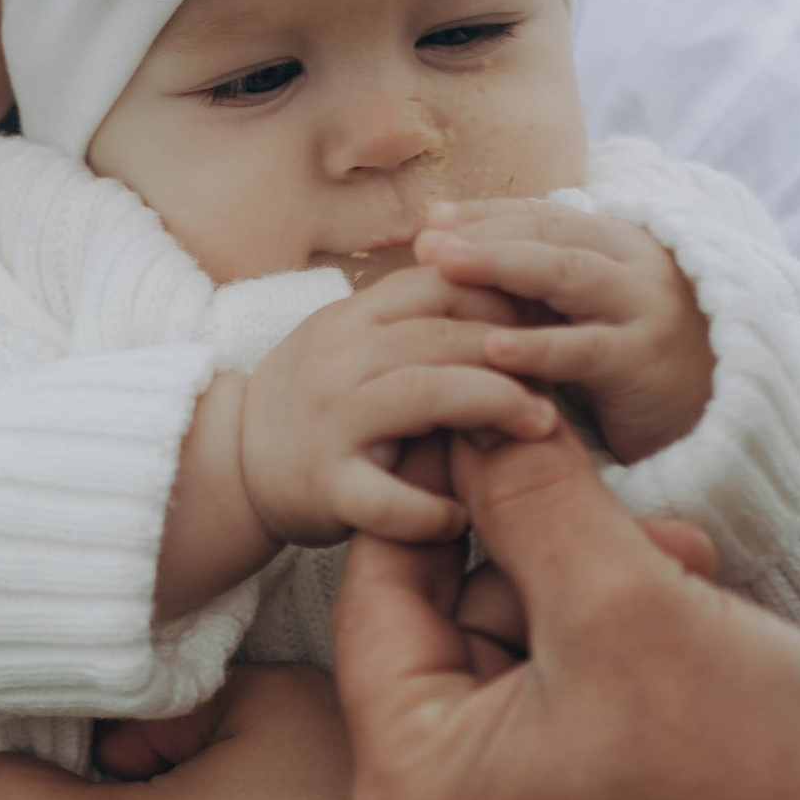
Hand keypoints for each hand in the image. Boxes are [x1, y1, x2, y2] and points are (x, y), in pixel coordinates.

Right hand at [236, 266, 558, 548]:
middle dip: (515, 351)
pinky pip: (390, 499)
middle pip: (442, 334)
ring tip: (543, 426)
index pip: (439, 283)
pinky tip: (466, 516)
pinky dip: (435, 511)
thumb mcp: (357, 345)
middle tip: (568, 372)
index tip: (552, 317)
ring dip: (494, 406)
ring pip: (425, 394)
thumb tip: (516, 300)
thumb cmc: (318, 406)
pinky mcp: (324, 489)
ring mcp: (330, 422)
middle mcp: (338, 360)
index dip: (504, 295)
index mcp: (352, 319)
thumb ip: (419, 322)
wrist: (231, 467)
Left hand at [335, 423, 799, 799]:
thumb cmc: (758, 780)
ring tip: (696, 577)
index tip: (490, 419)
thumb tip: (467, 418)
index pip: (379, 604)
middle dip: (545, 566)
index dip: (440, 495)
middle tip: (654, 524)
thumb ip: (532, 500)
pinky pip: (562, 761)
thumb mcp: (627, 602)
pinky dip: (619, 693)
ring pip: (519, 699)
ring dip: (597, 619)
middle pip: (450, 654)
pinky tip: (702, 647)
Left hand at [416, 202, 715, 464]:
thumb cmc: (635, 367)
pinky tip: (494, 349)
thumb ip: (537, 290)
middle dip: (484, 231)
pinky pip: (586, 350)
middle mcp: (633, 264)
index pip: (542, 215)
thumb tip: (451, 258)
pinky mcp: (647, 363)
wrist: (726, 417)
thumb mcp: (588, 315)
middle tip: (424, 239)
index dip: (485, 214)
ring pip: (567, 274)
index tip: (429, 218)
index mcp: (615, 245)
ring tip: (442, 265)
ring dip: (500, 264)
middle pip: (549, 233)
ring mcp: (645, 308)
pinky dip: (539, 347)